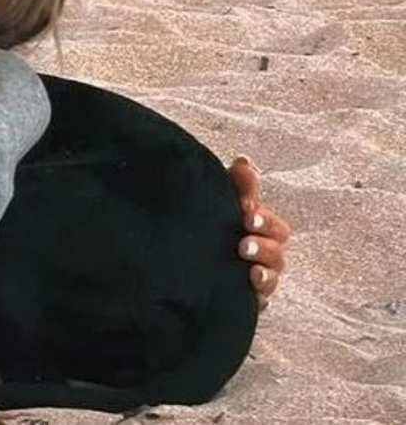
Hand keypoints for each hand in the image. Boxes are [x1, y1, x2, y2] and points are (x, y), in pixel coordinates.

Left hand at [229, 156, 290, 311]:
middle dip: (264, 246)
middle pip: (277, 252)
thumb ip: (238, 184)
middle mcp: (264, 255)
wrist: (187, 263)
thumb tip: (244, 160)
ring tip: (249, 270)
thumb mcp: (225, 203)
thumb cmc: (217, 225)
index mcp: (261, 230)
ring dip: (264, 273)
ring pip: (271, 278)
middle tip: (243, 243)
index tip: (245, 211)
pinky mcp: (246, 300)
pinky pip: (259, 302)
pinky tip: (247, 291)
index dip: (263, 217)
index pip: (272, 224)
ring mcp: (257, 279)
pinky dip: (257, 297)